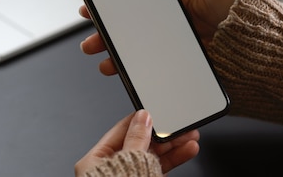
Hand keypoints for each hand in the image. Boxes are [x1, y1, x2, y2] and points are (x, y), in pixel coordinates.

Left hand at [75, 110, 199, 175]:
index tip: (156, 111)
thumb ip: (136, 139)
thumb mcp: (127, 163)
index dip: (139, 120)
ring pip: (152, 156)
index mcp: (93, 162)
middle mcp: (109, 171)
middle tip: (179, 125)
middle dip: (162, 134)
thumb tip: (142, 118)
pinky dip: (173, 160)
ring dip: (173, 146)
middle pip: (139, 143)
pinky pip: (158, 169)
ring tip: (189, 137)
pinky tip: (186, 151)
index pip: (119, 131)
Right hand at [79, 0, 242, 74]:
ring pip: (144, 52)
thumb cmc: (245, 6)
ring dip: (122, 57)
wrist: (266, 42)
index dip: (116, 8)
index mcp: (179, 1)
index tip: (94, 10)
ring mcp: (181, 46)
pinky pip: (161, 68)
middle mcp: (177, 24)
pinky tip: (130, 75)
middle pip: (136, 31)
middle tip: (92, 41)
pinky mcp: (188, 64)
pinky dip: (144, 72)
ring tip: (106, 62)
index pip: (140, 4)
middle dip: (111, 36)